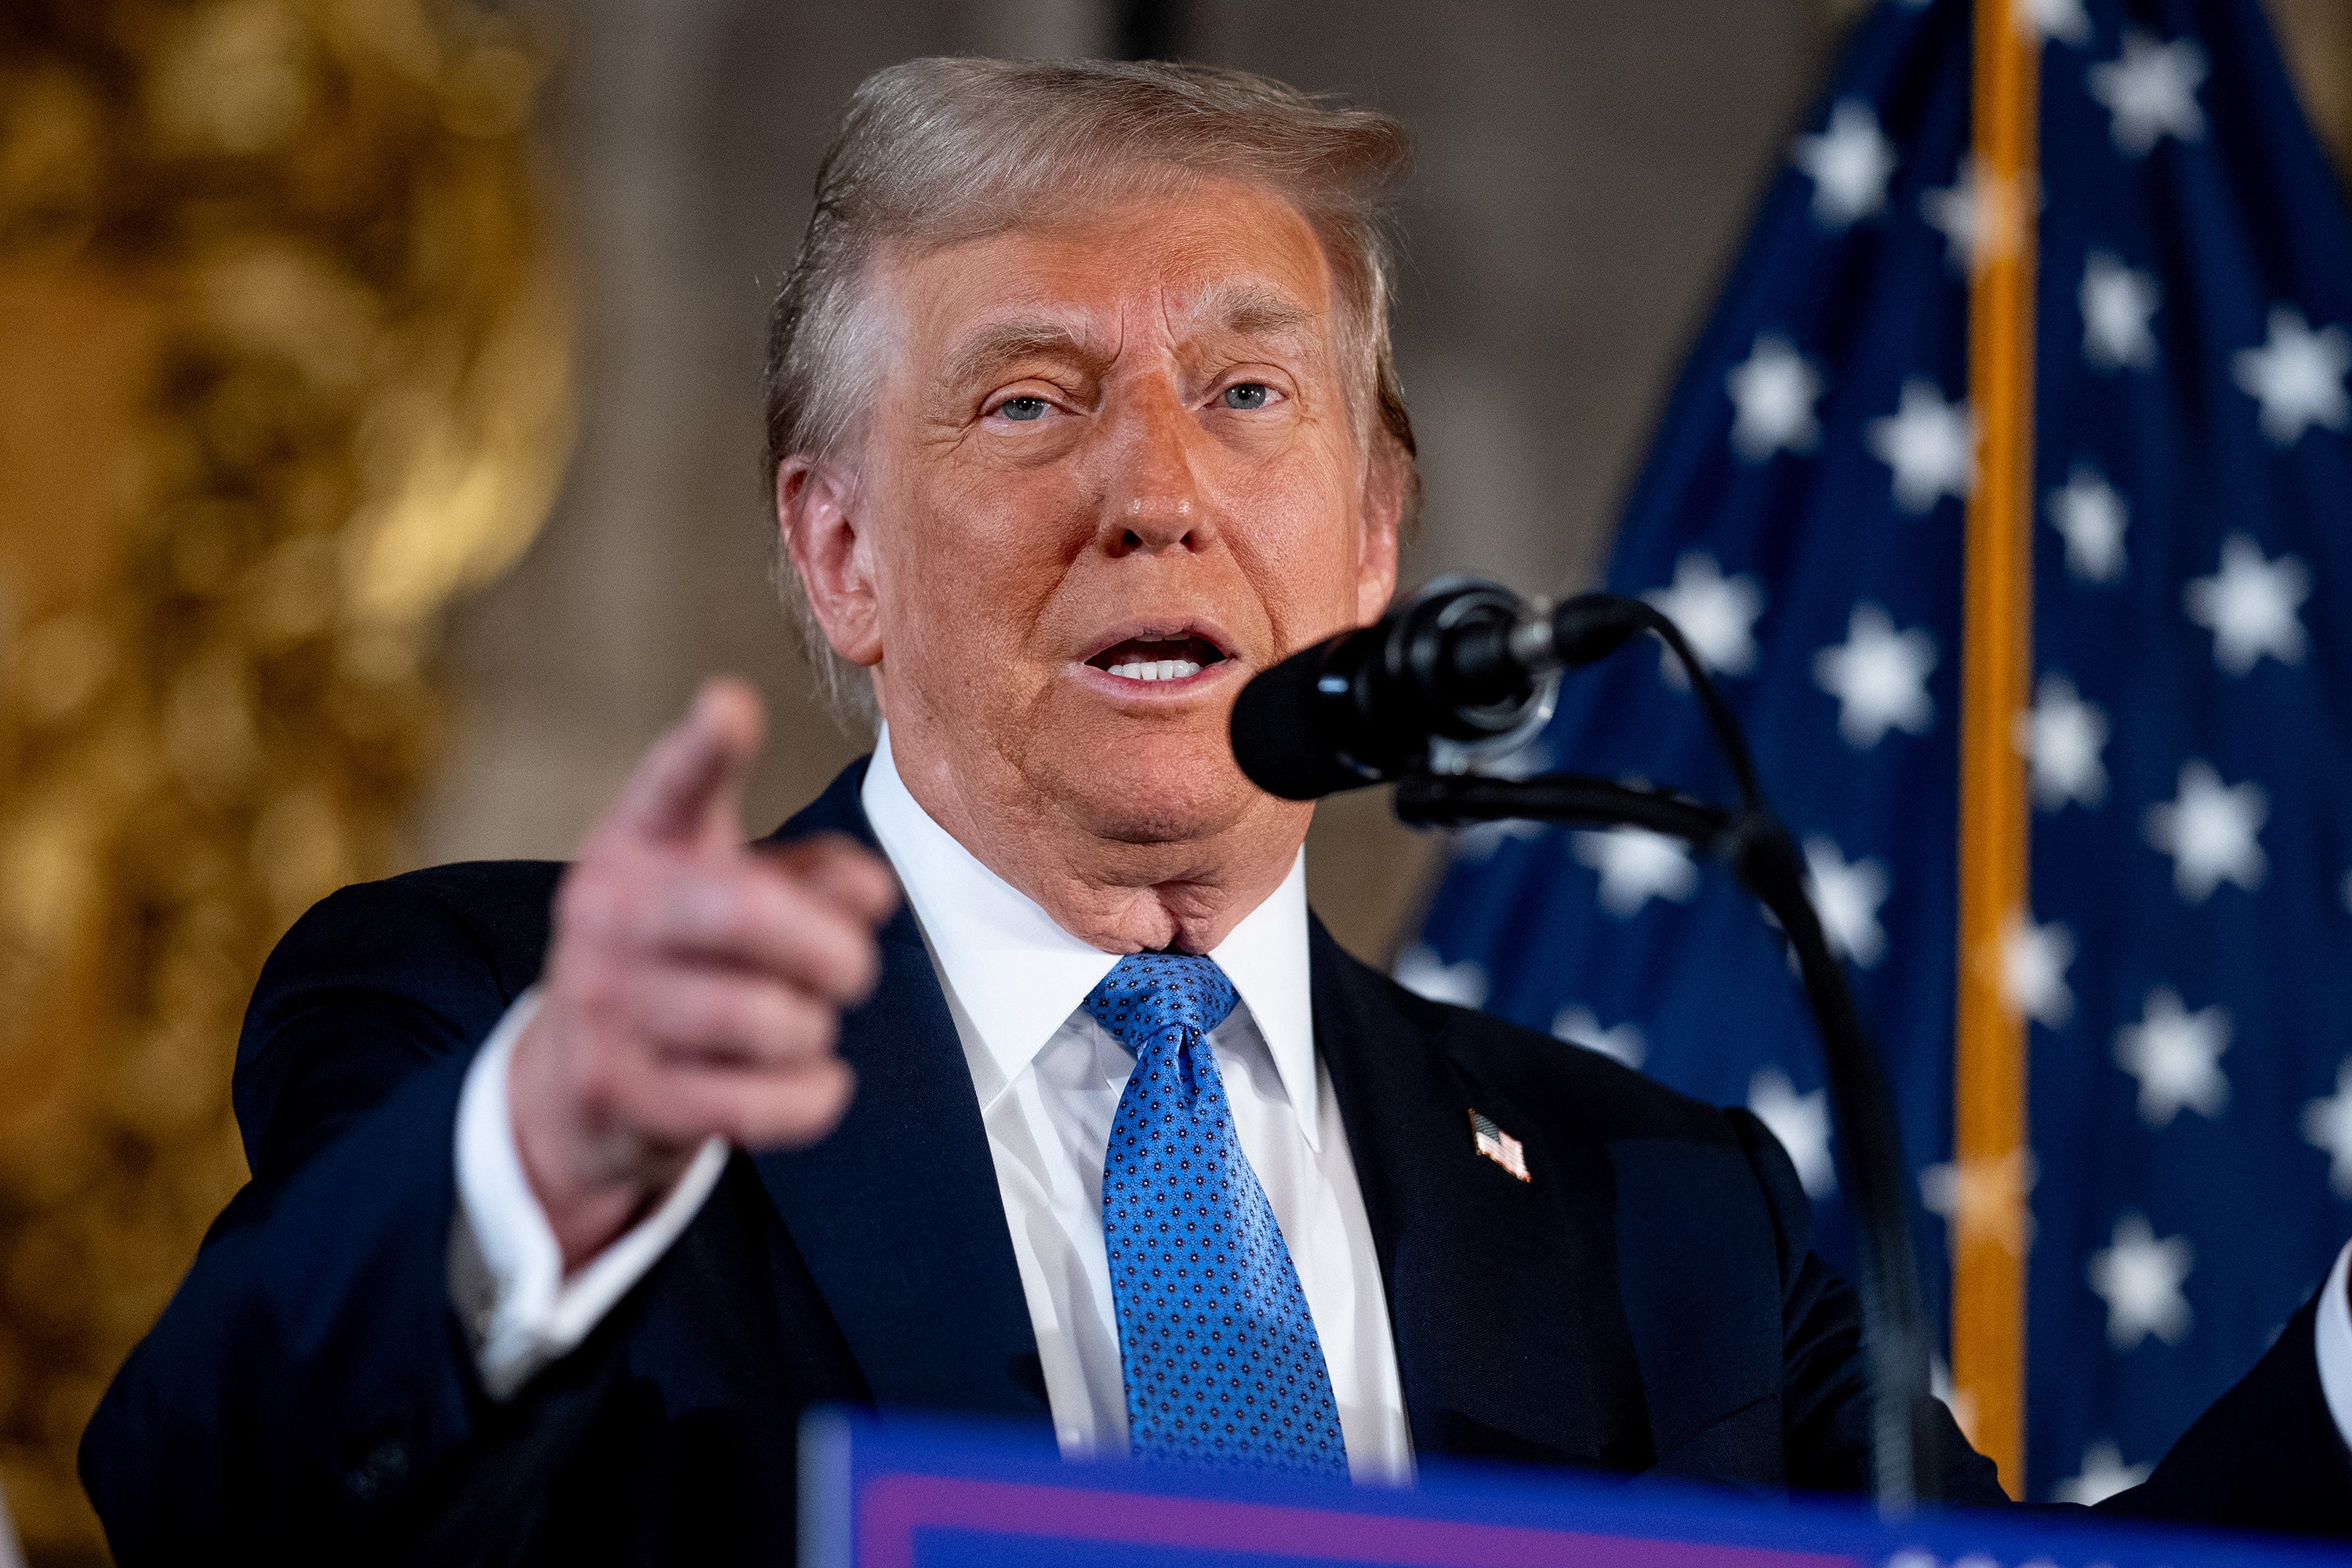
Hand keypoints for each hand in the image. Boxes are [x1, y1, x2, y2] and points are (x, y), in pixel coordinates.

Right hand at [506, 677, 896, 1271]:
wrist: (578, 1085)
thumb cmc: (683, 961)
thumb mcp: (734, 894)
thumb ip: (811, 874)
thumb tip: (871, 893)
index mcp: (638, 842)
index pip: (672, 785)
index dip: (704, 748)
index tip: (731, 705)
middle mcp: (605, 912)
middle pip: (748, 913)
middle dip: (832, 949)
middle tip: (855, 969)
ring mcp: (600, 1004)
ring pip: (763, 1018)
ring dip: (813, 1028)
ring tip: (802, 1026)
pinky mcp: (617, 1093)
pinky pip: (755, 1102)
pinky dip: (812, 1096)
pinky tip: (816, 1083)